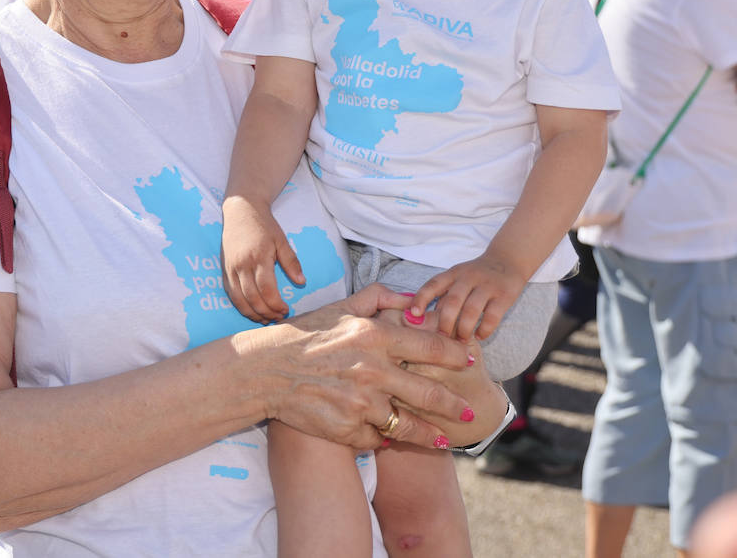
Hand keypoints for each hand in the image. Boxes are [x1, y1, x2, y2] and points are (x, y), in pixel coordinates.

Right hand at [220, 195, 303, 322]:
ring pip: (239, 299)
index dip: (276, 304)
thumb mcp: (281, 240)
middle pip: (253, 298)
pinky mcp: (224, 269)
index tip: (286, 310)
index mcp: (258, 257)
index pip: (267, 289)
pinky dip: (240, 306)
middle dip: (266, 312)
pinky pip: (230, 293)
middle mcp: (242, 265)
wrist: (240, 210)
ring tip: (266, 319)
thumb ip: (291, 261)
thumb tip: (302, 282)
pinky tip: (251, 310)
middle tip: (278, 318)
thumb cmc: (263, 224)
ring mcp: (230, 268)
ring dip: (253, 313)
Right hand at [262, 283, 473, 450]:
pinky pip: (377, 438)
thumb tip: (413, 299)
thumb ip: (379, 298)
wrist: (265, 370)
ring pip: (409, 424)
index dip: (455, 355)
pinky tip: (387, 436)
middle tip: (470, 414)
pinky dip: (382, 437)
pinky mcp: (348, 429)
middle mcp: (372, 370)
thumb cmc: (304, 335)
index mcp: (374, 336)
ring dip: (429, 434)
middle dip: (455, 406)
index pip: (430, 346)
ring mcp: (361, 403)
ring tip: (442, 438)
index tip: (470, 362)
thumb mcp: (340, 306)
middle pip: (429, 393)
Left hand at [404, 253, 523, 341]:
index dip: (421, 298)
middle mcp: (469, 277)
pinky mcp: (504, 295)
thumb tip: (423, 319)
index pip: (433, 284)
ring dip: (464, 329)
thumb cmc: (476, 275)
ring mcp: (487, 286)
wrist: (508, 260)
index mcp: (453, 273)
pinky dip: (484, 329)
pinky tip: (480, 336)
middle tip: (442, 338)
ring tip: (461, 340)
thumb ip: (443, 295)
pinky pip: (492, 316)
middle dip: (445, 323)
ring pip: (471, 310)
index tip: (413, 314)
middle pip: (452, 301)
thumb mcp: (457, 278)